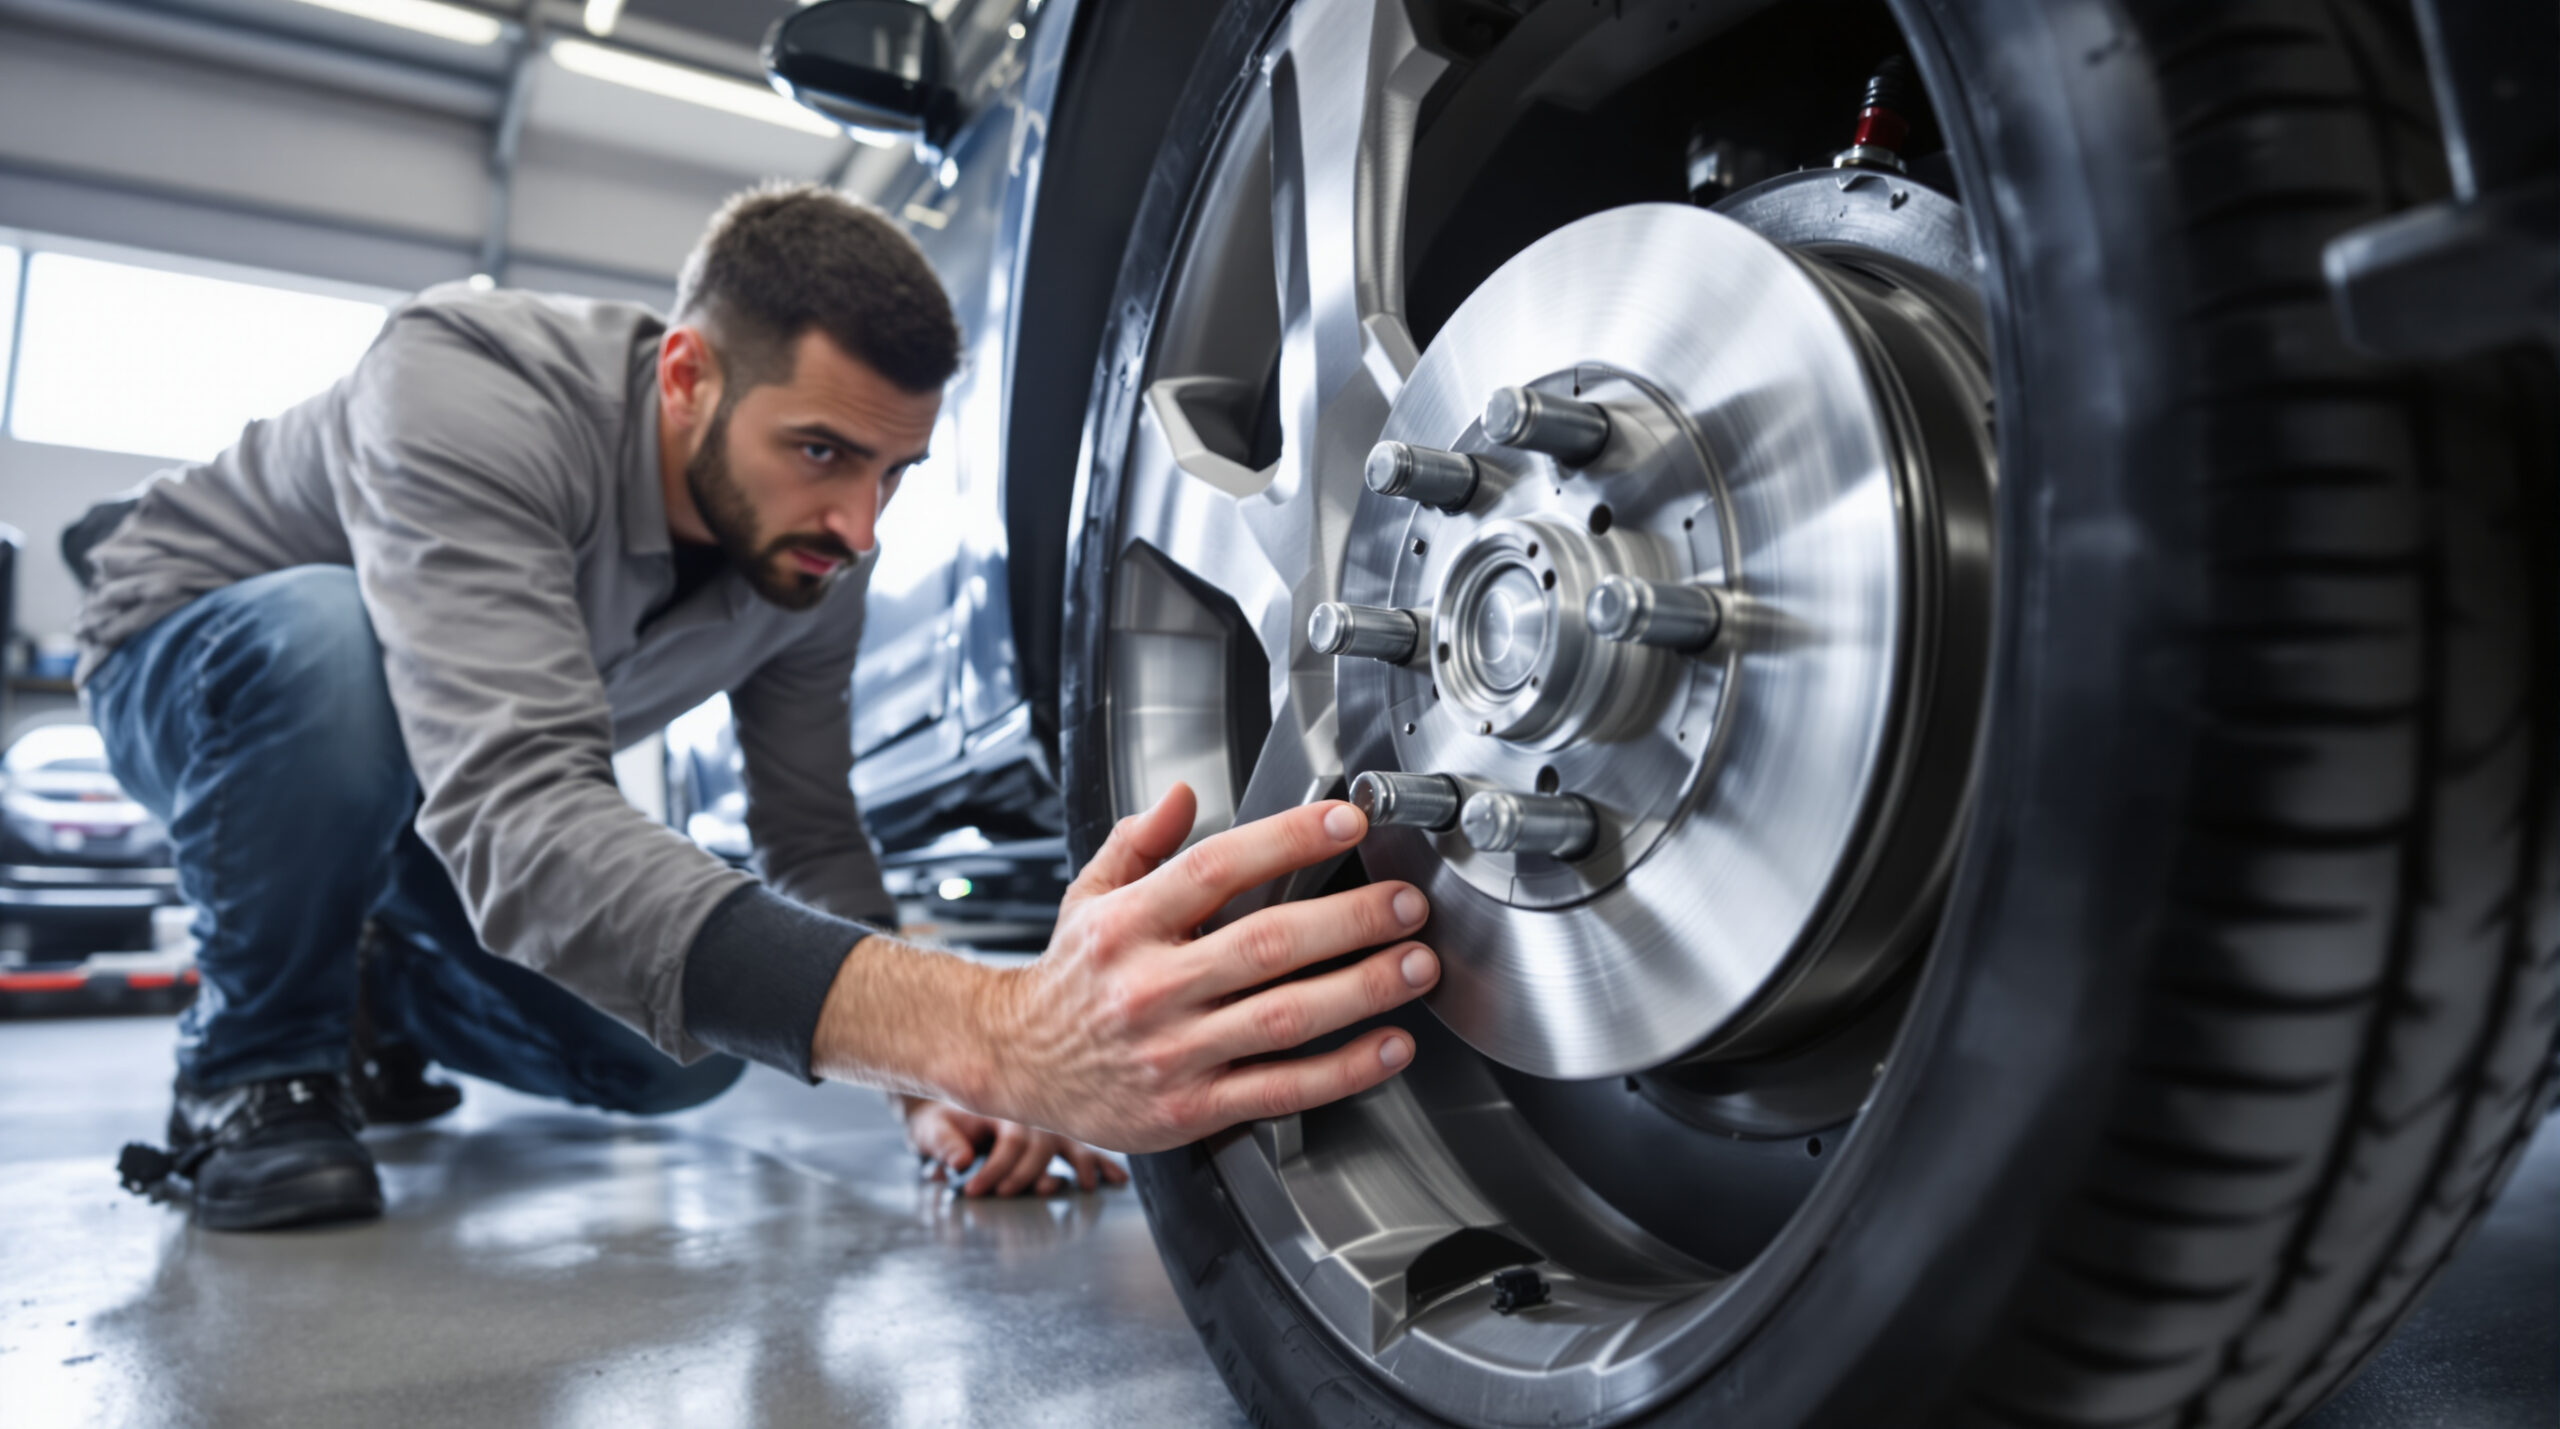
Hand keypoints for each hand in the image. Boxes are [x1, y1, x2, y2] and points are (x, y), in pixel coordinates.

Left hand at [899, 1095, 1128, 1195]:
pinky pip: (1083, 1149)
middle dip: (1027, 1173)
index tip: (973, 1191)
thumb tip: (962, 1162)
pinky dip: (1101, 1164)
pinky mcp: (1056, 1140)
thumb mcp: (931, 1129)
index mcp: (1002, 1106)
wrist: (946, 1110)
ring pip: (1071, 1142)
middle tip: (1004, 1194)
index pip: (1010, 1140)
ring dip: (1082, 1165)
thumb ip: (944, 1144)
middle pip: (1043, 1143)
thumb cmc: (941, 1122)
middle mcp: (1031, 1113)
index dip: (994, 1169)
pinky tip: (1116, 1180)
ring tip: (1085, 1187)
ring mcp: (1047, 1125)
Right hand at [974, 783, 1440, 1153]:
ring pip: (1283, 1017)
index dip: (1287, 839)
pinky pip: (1280, 1089)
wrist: (1014, 1063)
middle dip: (1349, 920)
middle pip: (1265, 944)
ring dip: (1362, 989)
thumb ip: (1138, 843)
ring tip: (1417, 965)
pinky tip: (1389, 1045)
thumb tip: (1182, 794)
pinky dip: (1343, 1070)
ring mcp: (1173, 1052)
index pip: (1216, 868)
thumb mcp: (1086, 896)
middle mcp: (1151, 986)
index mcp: (1127, 924)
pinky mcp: (1191, 1108)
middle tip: (1407, 902)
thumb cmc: (1066, 980)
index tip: (1345, 819)